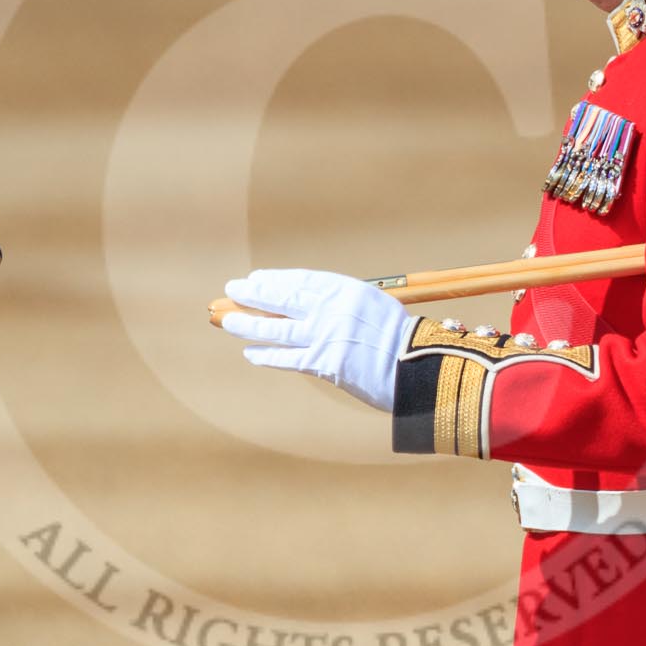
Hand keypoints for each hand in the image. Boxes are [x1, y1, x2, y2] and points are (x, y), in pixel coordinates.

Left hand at [221, 269, 412, 412]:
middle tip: (233, 290)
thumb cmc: (399, 340)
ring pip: (277, 328)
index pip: (301, 280)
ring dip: (250, 324)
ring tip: (228, 321)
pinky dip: (267, 355)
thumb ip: (342, 305)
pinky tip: (250, 353)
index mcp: (347, 289)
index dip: (275, 279)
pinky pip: (288, 358)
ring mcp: (327, 335)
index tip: (256, 278)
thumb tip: (308, 307)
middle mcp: (333, 308)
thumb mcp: (373, 307)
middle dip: (254, 294)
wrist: (417, 367)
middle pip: (284, 298)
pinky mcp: (325, 362)